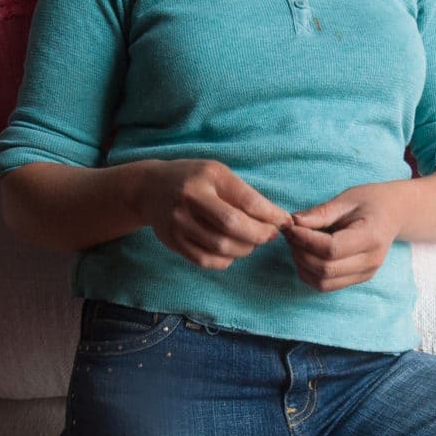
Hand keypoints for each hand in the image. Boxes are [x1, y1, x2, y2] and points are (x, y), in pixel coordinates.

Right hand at [132, 159, 290, 270]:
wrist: (149, 188)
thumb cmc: (194, 179)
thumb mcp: (217, 175)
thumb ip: (244, 194)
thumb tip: (277, 219)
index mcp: (209, 177)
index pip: (247, 201)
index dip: (271, 216)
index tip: (285, 222)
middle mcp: (190, 198)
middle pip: (233, 226)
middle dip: (259, 235)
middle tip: (269, 235)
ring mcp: (178, 222)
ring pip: (221, 247)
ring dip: (245, 249)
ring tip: (251, 242)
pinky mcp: (172, 241)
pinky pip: (206, 260)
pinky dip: (225, 260)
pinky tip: (231, 252)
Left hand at [282, 183, 404, 291]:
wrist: (394, 214)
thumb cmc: (370, 202)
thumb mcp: (347, 199)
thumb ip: (321, 213)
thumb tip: (294, 222)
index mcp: (371, 237)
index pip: (331, 249)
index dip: (306, 240)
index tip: (291, 227)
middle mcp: (371, 261)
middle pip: (325, 269)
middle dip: (300, 253)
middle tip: (291, 234)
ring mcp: (365, 274)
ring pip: (322, 282)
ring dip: (302, 265)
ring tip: (297, 244)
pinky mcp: (357, 280)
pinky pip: (326, 286)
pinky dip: (309, 273)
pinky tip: (306, 255)